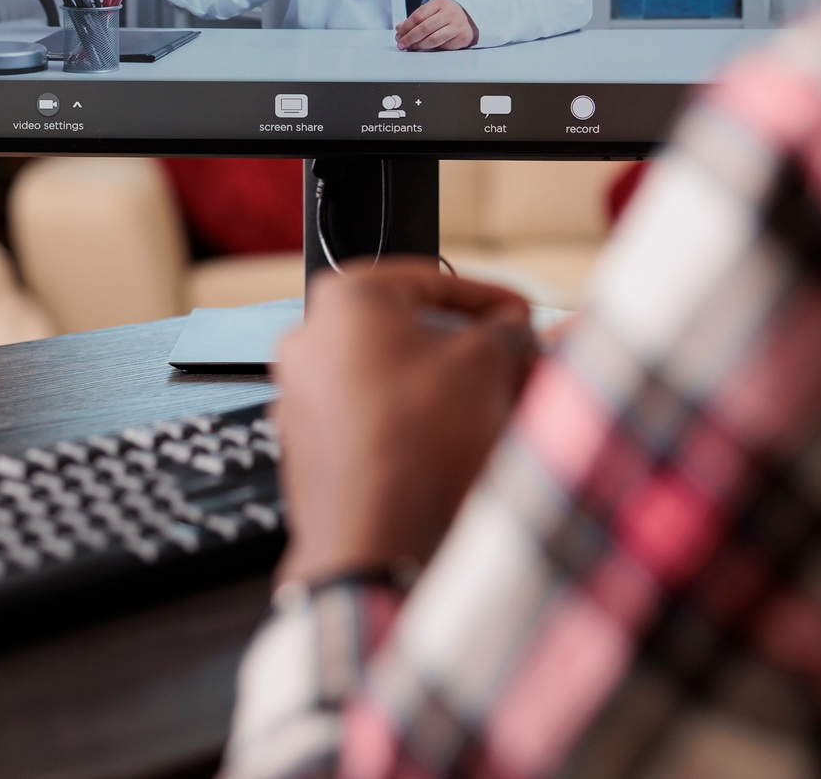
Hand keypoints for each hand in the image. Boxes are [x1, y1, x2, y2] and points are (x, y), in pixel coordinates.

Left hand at [272, 262, 535, 586]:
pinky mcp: (306, 445)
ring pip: (390, 377)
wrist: (375, 541)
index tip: (520, 314)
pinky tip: (453, 442)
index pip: (434, 281)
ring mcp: (300, 395)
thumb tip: (512, 329)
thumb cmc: (421, 441)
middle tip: (510, 361)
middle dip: (467, 348)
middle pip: (408, 331)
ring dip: (443, 386)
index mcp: (346, 299)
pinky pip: (370, 418)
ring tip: (492, 406)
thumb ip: (504, 331)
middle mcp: (309, 340)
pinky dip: (412, 421)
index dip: (490, 299)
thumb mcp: (486, 364)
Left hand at [395, 0, 478, 50]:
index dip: (406, 27)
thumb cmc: (449, 15)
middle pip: (424, 27)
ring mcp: (456, 26)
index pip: (418, 15)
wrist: (473, 18)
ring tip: (410, 48)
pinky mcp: (462, 38)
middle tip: (401, 44)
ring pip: (433, 39)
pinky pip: (442, 46)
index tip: (398, 34)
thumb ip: (417, 19)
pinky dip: (430, 49)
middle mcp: (449, 13)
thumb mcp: (434, 10)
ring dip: (418, 45)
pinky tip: (423, 49)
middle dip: (410, 37)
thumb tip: (399, 28)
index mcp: (440, 3)